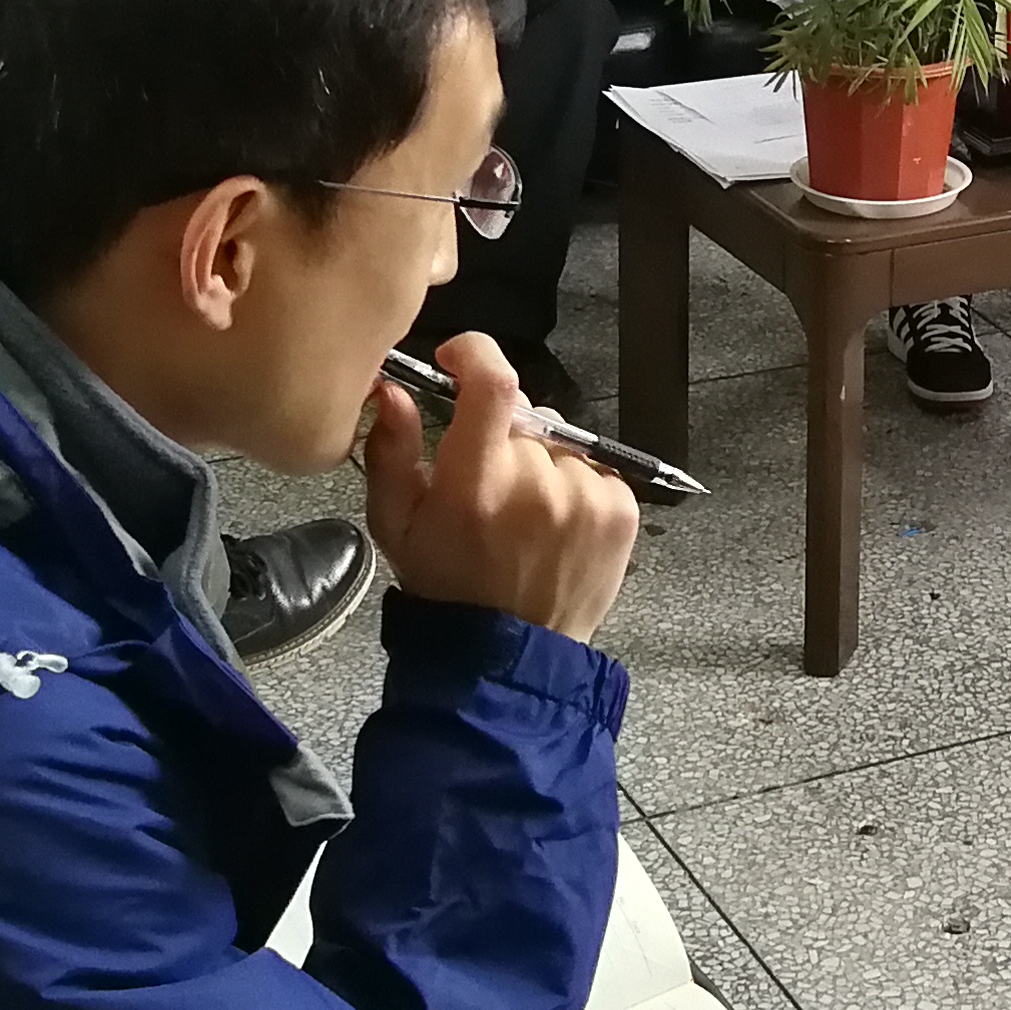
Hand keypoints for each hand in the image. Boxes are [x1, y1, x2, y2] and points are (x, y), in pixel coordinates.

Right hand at [364, 335, 636, 642]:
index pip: (492, 383)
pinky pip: (593, 470)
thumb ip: (389, 450)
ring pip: (556, 445)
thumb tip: (393, 389)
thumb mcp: (393, 523)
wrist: (509, 656)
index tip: (457, 359)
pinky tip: (554, 528)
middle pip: (521, 418)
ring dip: (539, 465)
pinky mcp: (620, 510)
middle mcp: (537, 484)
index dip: (475, 353)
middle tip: (487, 485)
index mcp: (476, 484)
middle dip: (500, 437)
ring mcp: (585, 496)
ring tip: (522, 518)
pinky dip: (574, 488)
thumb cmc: (445, 585)